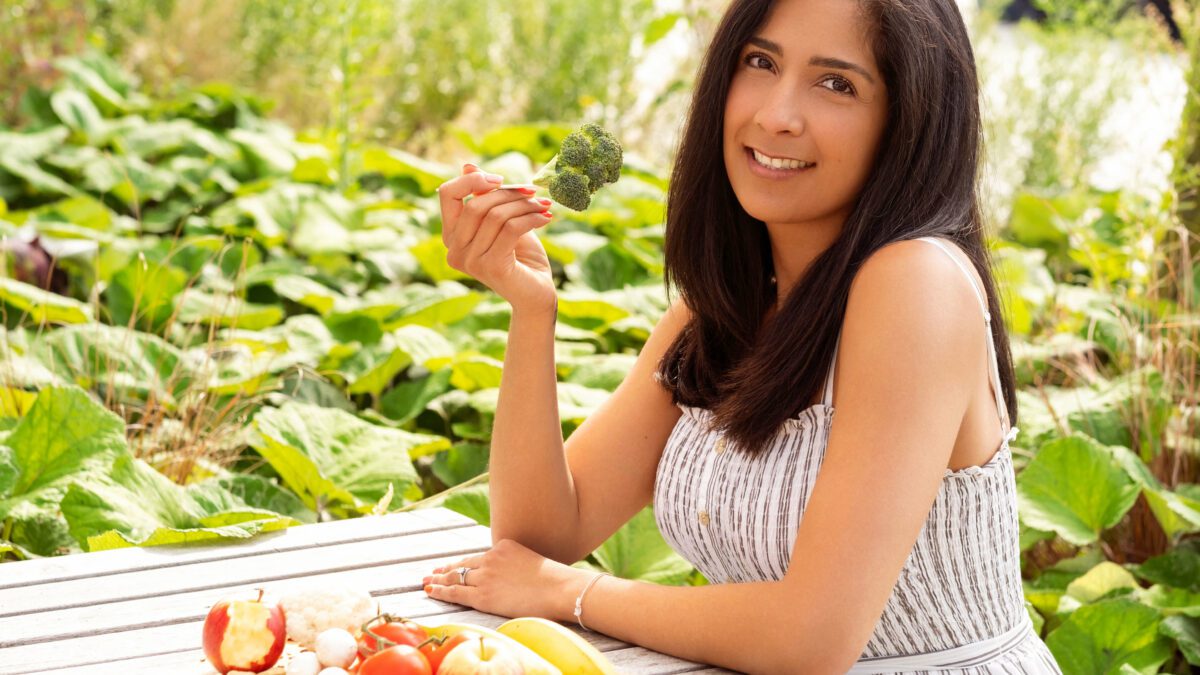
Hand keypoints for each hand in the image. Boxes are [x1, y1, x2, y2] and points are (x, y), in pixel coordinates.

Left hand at [422, 538, 589, 622]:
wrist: (560, 588)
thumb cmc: (555, 581)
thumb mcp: (531, 562)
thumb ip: (515, 565)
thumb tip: (512, 578)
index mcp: (504, 547)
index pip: (476, 557)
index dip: (459, 563)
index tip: (448, 565)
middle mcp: (491, 558)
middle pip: (462, 565)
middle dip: (444, 570)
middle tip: (431, 573)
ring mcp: (486, 576)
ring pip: (455, 577)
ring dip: (438, 580)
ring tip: (427, 583)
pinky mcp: (484, 596)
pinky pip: (456, 593)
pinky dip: (441, 592)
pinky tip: (431, 592)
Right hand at [437, 164, 556, 315]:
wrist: (537, 294)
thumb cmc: (521, 256)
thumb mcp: (503, 220)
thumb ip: (485, 197)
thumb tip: (467, 166)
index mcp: (452, 236)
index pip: (447, 194)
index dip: (472, 180)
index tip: (501, 179)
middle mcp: (455, 250)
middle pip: (476, 204)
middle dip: (508, 193)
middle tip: (534, 192)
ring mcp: (470, 261)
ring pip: (496, 215)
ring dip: (525, 206)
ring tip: (544, 205)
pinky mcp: (491, 266)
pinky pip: (511, 229)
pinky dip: (532, 218)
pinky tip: (547, 218)